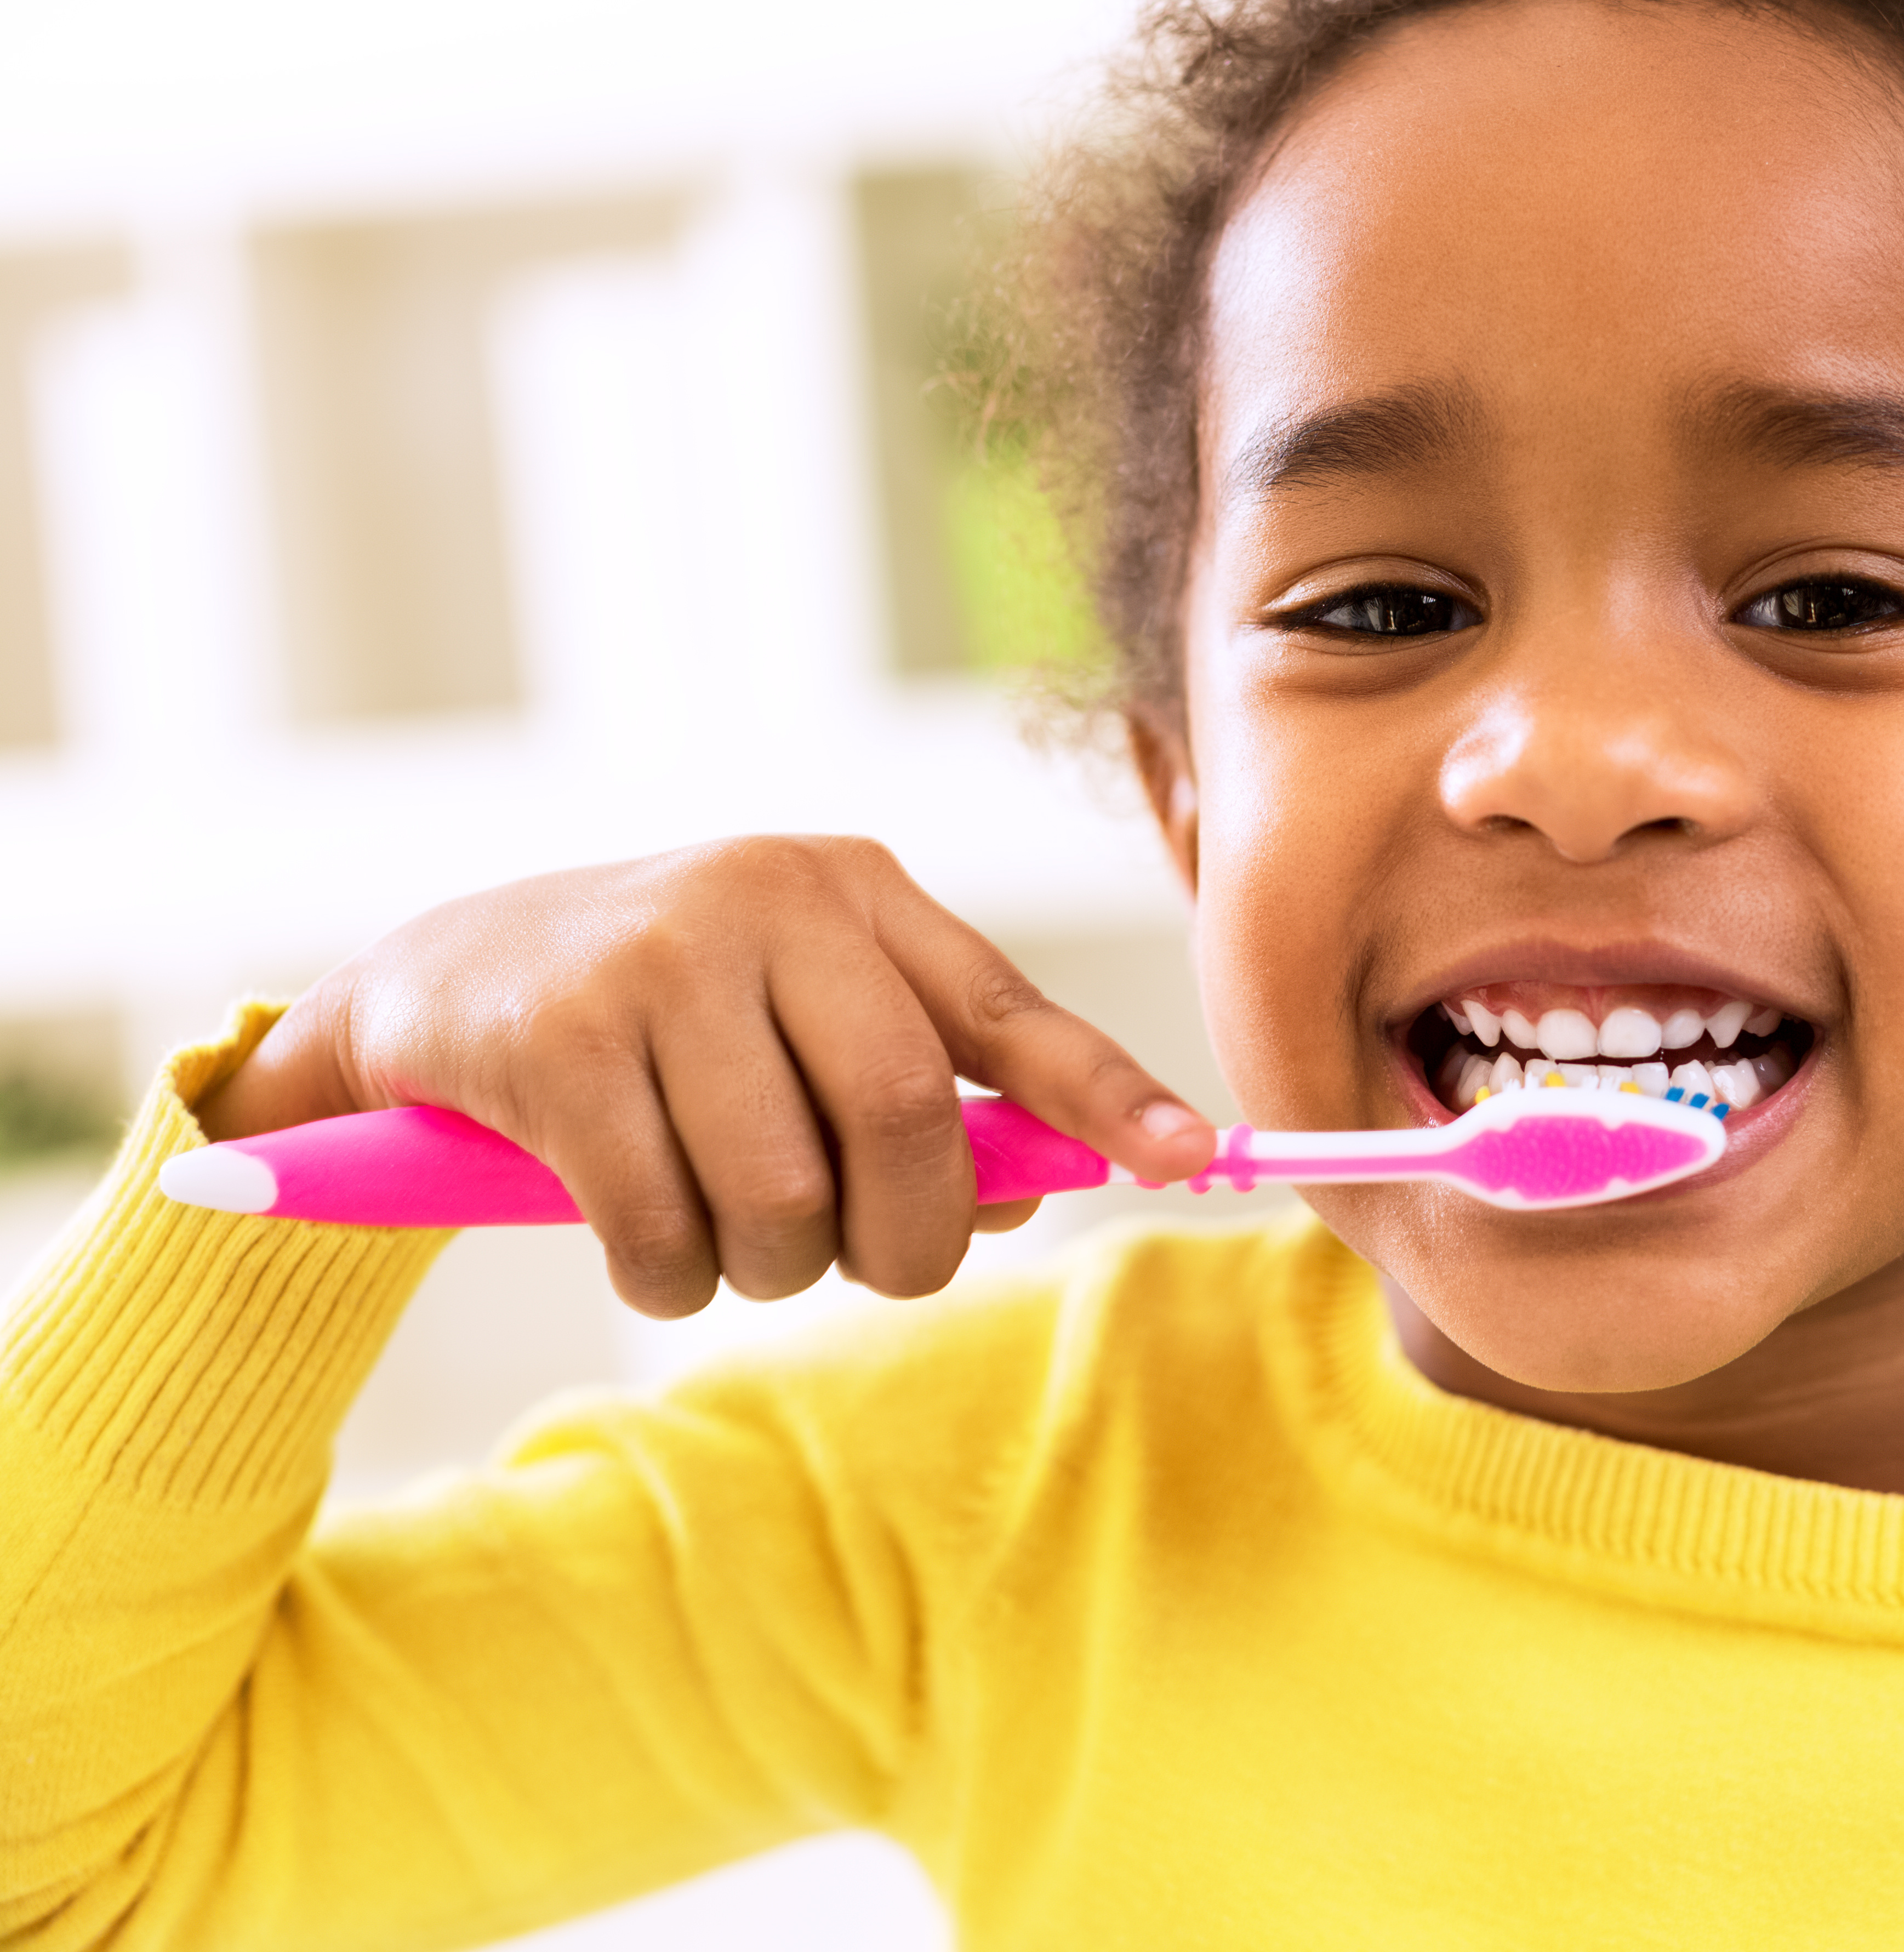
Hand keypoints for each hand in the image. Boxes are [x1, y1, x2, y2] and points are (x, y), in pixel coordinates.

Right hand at [194, 837, 1216, 1315]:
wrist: (443, 982)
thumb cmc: (669, 1018)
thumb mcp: (804, 1017)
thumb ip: (929, 1093)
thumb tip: (1041, 1190)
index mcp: (859, 894)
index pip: (1014, 1011)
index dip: (1109, 1097)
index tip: (1195, 1160)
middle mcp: (772, 903)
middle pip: (906, 1121)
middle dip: (905, 1237)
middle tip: (870, 1266)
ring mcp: (659, 961)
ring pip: (783, 1193)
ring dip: (767, 1266)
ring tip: (726, 1238)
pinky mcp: (559, 1040)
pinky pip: (662, 1225)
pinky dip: (668, 1274)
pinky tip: (641, 1236)